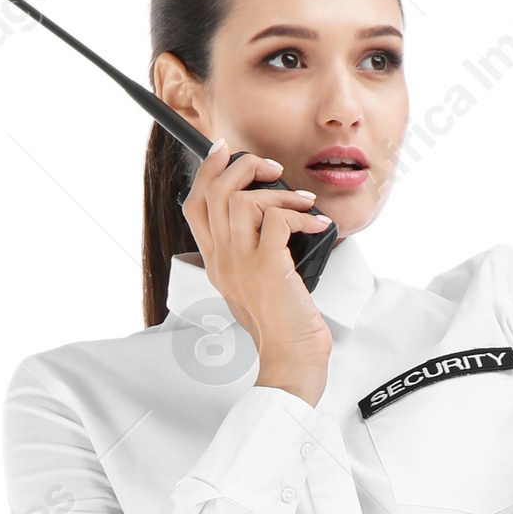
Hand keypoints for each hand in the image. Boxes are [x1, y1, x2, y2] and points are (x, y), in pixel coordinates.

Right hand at [182, 142, 334, 404]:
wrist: (291, 362)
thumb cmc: (283, 330)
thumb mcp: (259, 288)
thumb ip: (255, 255)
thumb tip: (274, 223)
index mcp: (216, 264)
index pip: (196, 205)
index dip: (209, 172)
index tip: (225, 151)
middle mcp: (222, 261)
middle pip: (215, 193)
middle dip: (244, 167)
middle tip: (273, 170)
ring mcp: (240, 264)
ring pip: (242, 200)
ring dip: (279, 193)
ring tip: (304, 203)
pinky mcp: (266, 267)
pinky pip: (276, 218)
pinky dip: (300, 215)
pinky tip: (316, 225)